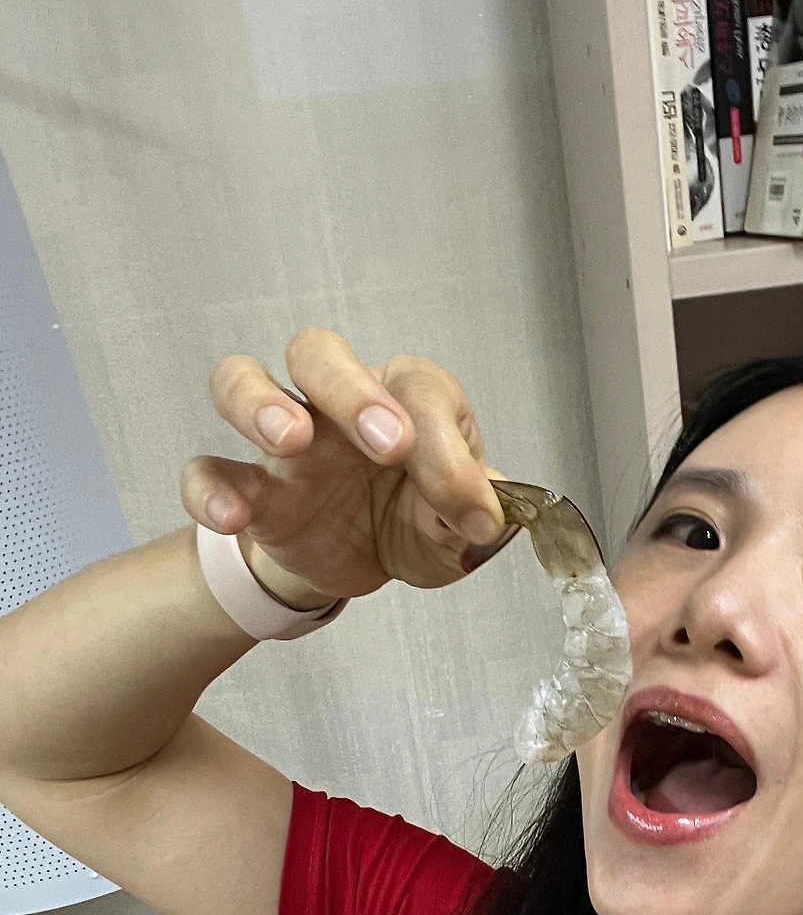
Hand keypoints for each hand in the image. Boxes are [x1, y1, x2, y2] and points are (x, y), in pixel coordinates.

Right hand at [181, 328, 514, 603]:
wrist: (367, 561)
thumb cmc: (416, 519)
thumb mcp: (458, 529)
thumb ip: (471, 516)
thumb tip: (482, 518)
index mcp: (404, 398)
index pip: (419, 393)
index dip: (446, 448)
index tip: (466, 507)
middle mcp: (337, 403)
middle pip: (319, 353)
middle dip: (350, 389)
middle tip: (387, 443)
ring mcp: (285, 439)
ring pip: (243, 379)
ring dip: (260, 403)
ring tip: (290, 441)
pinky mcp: (251, 487)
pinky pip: (207, 469)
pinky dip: (210, 487)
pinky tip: (232, 514)